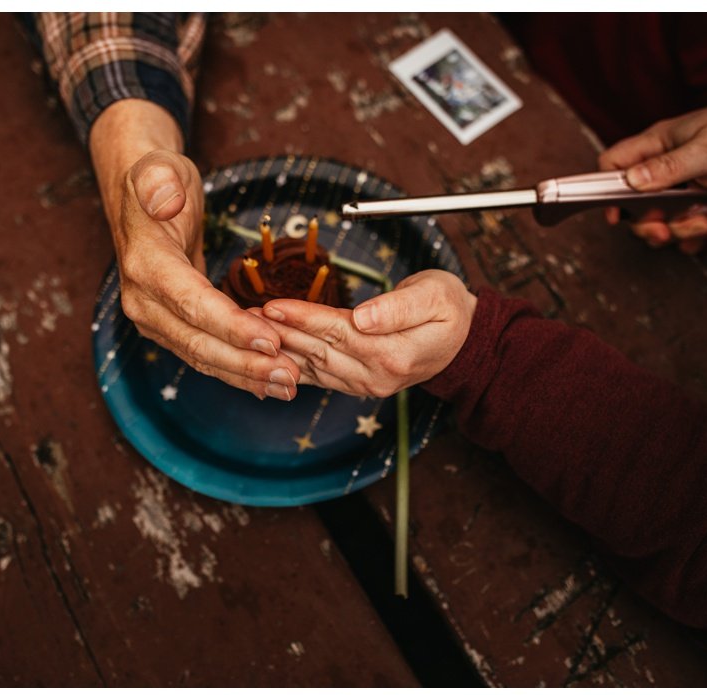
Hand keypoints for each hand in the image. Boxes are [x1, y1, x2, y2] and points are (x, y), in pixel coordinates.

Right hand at [89, 100, 298, 400]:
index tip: (272, 340)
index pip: (193, 304)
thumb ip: (158, 180)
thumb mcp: (157, 167)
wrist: (137, 197)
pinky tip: (265, 382)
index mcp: (144, 267)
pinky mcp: (168, 328)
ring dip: (246, 375)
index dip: (233, 326)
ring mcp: (153, 320)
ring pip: (202, 357)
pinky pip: (203, 354)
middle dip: (246, 363)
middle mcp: (143, 303)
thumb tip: (165, 198)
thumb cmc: (155, 180)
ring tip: (288, 385)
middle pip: (199, 343)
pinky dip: (235, 370)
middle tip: (290, 375)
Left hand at [260, 271, 476, 397]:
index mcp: (393, 356)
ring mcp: (364, 386)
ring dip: (281, 350)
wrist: (461, 342)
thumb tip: (363, 317)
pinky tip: (266, 358)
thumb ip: (399, 307)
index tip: (272, 304)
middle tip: (245, 318)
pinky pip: (318, 377)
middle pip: (319, 352)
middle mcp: (375, 378)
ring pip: (314, 366)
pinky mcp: (355, 385)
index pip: (339, 333)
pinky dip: (291, 367)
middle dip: (281, 333)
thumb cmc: (450, 310)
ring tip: (250, 332)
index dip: (304, 318)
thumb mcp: (435, 297)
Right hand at [599, 101, 706, 252]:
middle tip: (670, 228)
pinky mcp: (698, 206)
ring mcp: (680, 189)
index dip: (605, 190)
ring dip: (682, 231)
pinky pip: (685, 232)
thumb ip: (668, 166)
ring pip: (661, 223)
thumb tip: (629, 181)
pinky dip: (699, 237)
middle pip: (633, 208)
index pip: (612, 165)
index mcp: (658, 146)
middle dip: (651, 225)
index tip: (619, 216)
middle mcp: (663, 169)